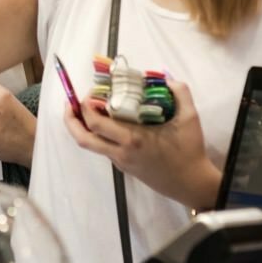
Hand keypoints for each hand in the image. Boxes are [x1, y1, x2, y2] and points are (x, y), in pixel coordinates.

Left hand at [65, 79, 219, 210]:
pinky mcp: (124, 168)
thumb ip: (180, 92)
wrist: (191, 183)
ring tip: (85, 110)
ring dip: (82, 127)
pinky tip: (108, 122)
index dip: (85, 106)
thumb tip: (166, 78)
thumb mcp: (190, 117)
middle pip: (82, 138)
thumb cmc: (190, 151)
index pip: (95, 123)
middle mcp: (120, 152)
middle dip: (70, 119)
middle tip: (71, 102)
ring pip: (91, 145)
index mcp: (132, 139)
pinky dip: (98, 134)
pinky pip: (104, 149)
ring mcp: (120, 162)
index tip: (91, 92)